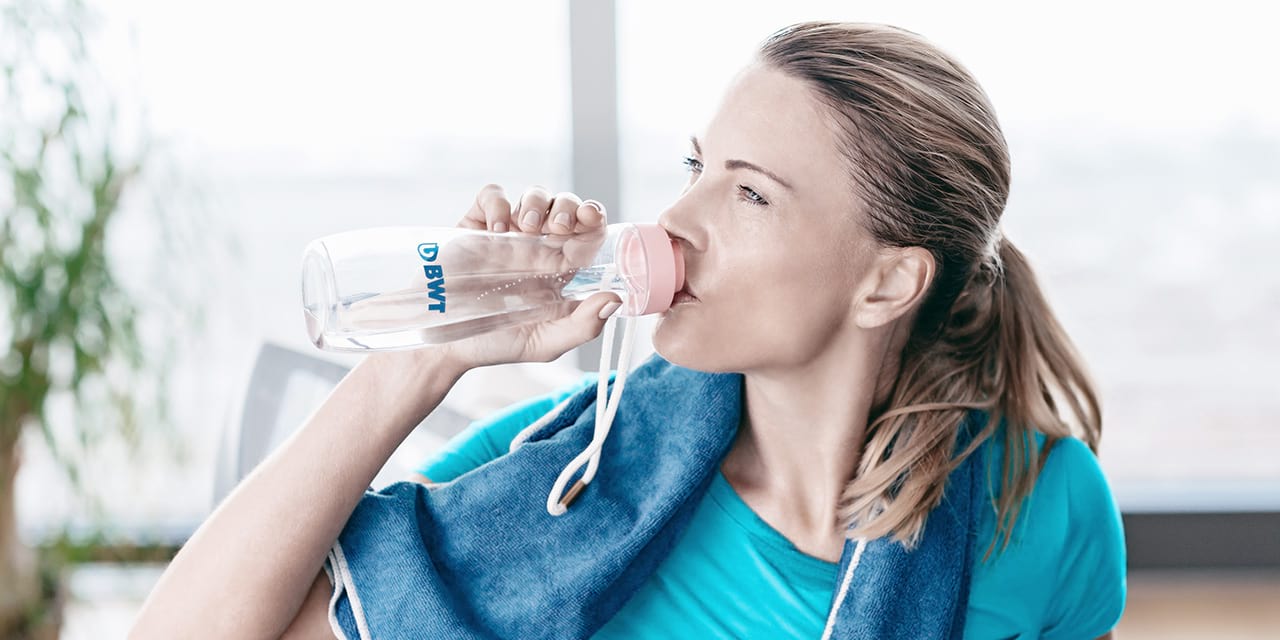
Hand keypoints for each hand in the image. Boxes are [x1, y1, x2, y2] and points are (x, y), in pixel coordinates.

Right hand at [436, 184, 621, 369]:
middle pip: (564, 204)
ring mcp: (506, 235)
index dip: (593, 216)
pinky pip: (491, 195)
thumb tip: (614, 299)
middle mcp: (536, 247)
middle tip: (559, 227)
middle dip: (567, 205)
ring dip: (536, 201)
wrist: (445, 344)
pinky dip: (498, 202)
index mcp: (559, 269)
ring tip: (528, 228)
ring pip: (533, 194)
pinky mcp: (475, 227)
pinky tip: (497, 229)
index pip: (587, 230)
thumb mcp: (546, 343)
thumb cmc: (496, 344)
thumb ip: (583, 326)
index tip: (591, 218)